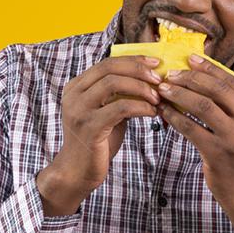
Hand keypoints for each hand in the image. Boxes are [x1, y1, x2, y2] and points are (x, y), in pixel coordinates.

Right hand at [38, 55, 161, 214]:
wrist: (78, 172)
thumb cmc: (96, 142)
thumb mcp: (106, 112)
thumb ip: (118, 96)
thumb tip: (148, 80)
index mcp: (76, 87)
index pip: (106, 63)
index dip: (133, 60)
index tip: (155, 63)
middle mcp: (74, 94)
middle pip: (109, 68)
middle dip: (138, 70)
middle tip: (159, 79)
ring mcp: (79, 110)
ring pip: (114, 84)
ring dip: (141, 88)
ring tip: (157, 98)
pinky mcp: (89, 126)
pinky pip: (120, 108)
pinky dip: (141, 107)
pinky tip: (152, 113)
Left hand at [154, 54, 233, 217]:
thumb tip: (205, 77)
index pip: (232, 82)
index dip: (209, 68)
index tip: (190, 59)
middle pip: (217, 90)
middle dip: (191, 79)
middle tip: (171, 74)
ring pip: (202, 106)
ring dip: (179, 95)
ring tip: (163, 90)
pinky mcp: (217, 154)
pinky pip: (191, 128)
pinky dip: (175, 117)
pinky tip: (164, 111)